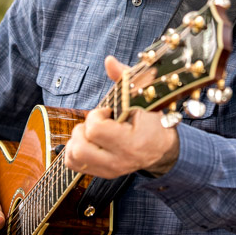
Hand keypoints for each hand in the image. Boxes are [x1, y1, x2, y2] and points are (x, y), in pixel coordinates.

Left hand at [64, 56, 179, 177]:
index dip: (96, 115)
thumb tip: (109, 60)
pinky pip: (74, 164)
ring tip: (92, 131)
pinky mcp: (103, 174)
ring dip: (77, 140)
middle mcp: (120, 160)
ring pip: (74, 157)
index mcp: (132, 142)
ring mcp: (111, 170)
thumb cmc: (151, 119)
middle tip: (97, 122)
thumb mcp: (143, 96)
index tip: (108, 110)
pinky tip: (88, 140)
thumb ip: (125, 77)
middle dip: (83, 129)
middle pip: (80, 147)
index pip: (96, 130)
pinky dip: (74, 150)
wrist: (162, 147)